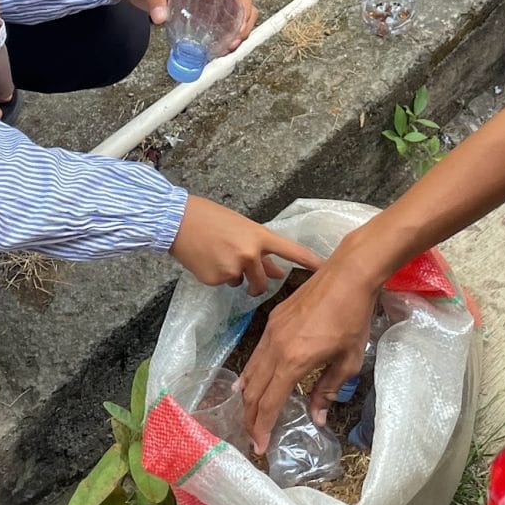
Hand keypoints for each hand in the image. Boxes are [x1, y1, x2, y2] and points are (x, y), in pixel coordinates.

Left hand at [104, 0, 256, 47]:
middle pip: (242, 10)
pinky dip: (219, 40)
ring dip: (234, 37)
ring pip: (231, 21)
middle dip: (243, 29)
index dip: (245, 10)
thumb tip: (161, 18)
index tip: (238, 29)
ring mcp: (204, 5)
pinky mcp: (195, 16)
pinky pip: (215, 28)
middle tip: (230, 46)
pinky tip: (212, 50)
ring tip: (223, 52)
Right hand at [170, 196, 321, 300]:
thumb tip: (278, 271)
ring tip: (217, 255)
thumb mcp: (242, 229)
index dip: (310, 262)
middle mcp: (250, 254)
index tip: (326, 269)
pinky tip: (206, 259)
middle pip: (264, 282)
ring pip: (241, 283)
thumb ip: (263, 251)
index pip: (292, 251)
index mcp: (259, 236)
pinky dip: (217, 275)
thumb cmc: (211, 219)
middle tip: (251, 283)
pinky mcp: (216, 279)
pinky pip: (223, 283)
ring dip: (234, 276)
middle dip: (259, 285)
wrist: (178, 221)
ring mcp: (233, 268)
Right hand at [237, 243, 380, 451]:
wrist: (348, 274)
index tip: (261, 447)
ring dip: (248, 398)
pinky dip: (251, 374)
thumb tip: (317, 419)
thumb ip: (328, 391)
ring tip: (249, 416)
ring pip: (251, 372)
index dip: (263, 428)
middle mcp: (275, 347)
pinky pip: (256, 354)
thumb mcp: (348, 360)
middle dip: (251, 418)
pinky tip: (250, 383)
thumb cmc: (354, 318)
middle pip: (254, 391)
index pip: (270, 403)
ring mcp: (271, 331)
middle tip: (253, 438)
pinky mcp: (273, 319)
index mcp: (293, 361)